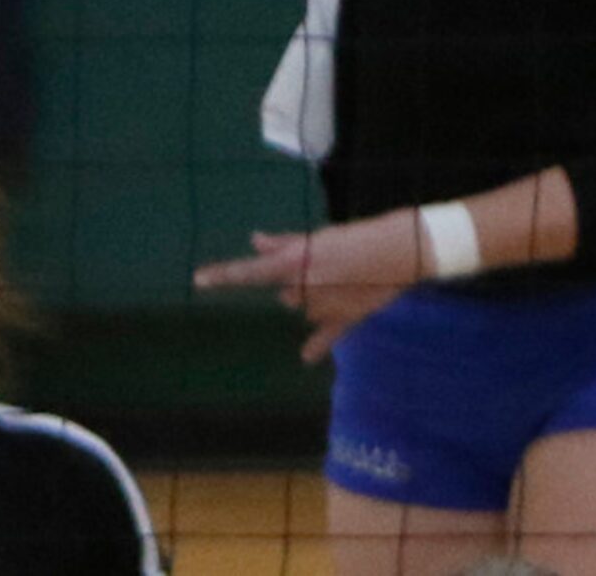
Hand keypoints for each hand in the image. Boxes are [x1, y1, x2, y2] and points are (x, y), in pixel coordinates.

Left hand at [194, 211, 420, 363]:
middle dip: (298, 284)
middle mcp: (304, 289)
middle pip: (287, 294)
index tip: (198, 279)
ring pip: (306, 309)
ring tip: (343, 281)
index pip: (251, 272)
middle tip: (326, 267)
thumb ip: (285, 243)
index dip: (224, 275)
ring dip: (316, 300)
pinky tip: (306, 358)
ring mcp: (323, 309)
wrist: (398, 251)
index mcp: (295, 263)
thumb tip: (256, 240)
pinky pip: (323, 338)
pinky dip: (315, 346)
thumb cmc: (355, 238)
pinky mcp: (344, 321)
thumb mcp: (318, 237)